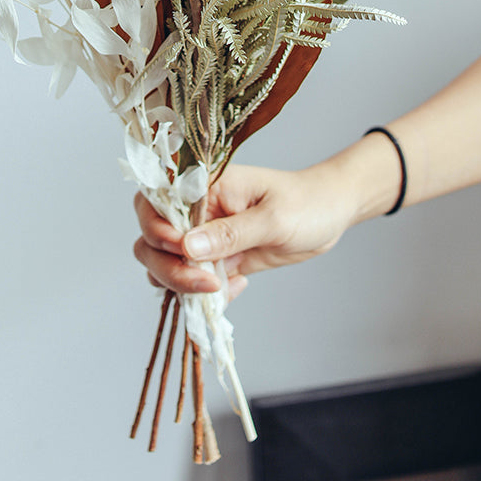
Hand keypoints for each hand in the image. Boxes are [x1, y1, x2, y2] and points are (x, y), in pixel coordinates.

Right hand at [133, 160, 357, 298]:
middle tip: (205, 283)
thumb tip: (185, 247)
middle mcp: (196, 210)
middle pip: (151, 239)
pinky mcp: (216, 259)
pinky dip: (203, 295)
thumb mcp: (272, 218)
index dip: (156, 228)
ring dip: (181, 284)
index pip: (155, 202)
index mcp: (204, 185)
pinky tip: (236, 288)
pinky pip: (192, 281)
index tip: (180, 249)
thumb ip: (229, 233)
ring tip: (219, 288)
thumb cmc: (306, 202)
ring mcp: (204, 237)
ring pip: (164, 263)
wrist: (330, 213)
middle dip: (168, 266)